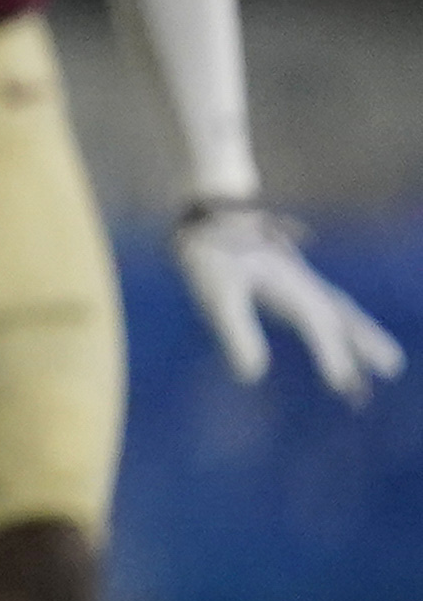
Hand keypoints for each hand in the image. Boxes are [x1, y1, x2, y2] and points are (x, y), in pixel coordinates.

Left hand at [174, 203, 402, 401]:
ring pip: (338, 310)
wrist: (206, 216)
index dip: (330, 354)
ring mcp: (298, 279)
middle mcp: (301, 281)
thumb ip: (237, 331)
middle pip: (341, 315)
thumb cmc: (209, 254)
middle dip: (364, 343)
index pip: (316, 323)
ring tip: (386, 364)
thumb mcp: (216, 293)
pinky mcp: (290, 280)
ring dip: (360, 336)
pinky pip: (322, 309)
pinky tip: (339, 340)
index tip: (341, 385)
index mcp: (288, 283)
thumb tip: (253, 376)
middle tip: (393, 367)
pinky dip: (338, 327)